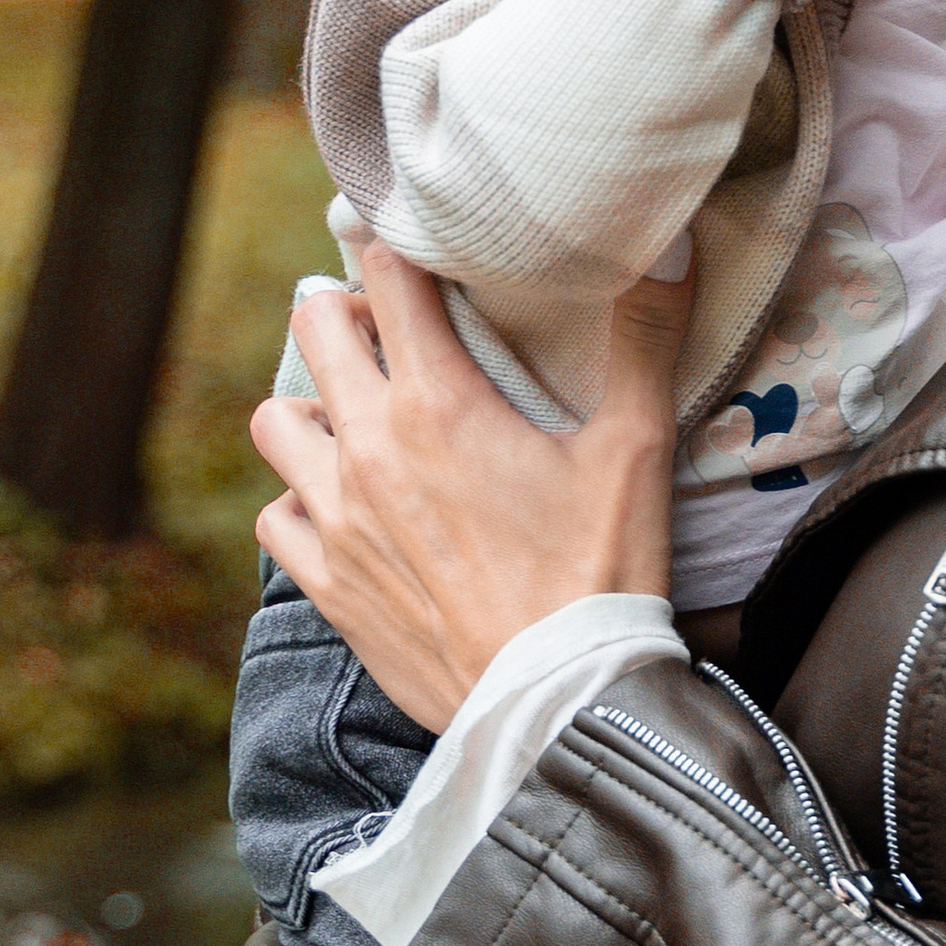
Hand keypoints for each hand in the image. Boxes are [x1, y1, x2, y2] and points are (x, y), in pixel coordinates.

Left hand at [251, 239, 688, 727]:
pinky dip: (299, 501)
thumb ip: (646, 338)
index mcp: (440, 403)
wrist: (559, 705)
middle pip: (313, 328)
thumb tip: (671, 239)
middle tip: (392, 327)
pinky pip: (274, 517)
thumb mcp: (636, 448)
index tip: (423, 253)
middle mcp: (369, 449)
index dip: (402, 249)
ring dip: (311, 406)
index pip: (389, 277)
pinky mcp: (328, 585)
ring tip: (356, 417)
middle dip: (346, 310)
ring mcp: (337, 520)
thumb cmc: (603, 574)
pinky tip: (343, 507)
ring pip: (276, 421)